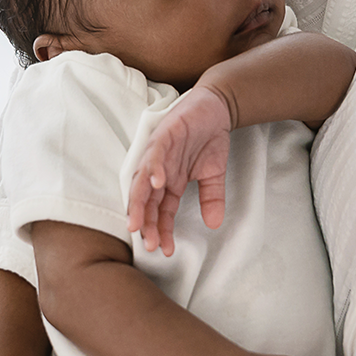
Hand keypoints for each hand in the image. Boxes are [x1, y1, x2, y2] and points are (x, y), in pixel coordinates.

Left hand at [126, 85, 231, 255]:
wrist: (216, 106)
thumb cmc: (209, 137)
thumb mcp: (214, 174)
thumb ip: (211, 197)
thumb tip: (214, 224)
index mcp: (170, 181)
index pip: (161, 211)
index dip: (162, 230)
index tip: (165, 250)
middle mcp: (160, 169)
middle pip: (147, 201)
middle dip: (146, 223)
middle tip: (148, 244)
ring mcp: (159, 152)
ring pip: (143, 180)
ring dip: (140, 202)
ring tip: (138, 223)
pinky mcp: (164, 134)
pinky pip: (155, 154)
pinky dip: (153, 169)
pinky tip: (157, 184)